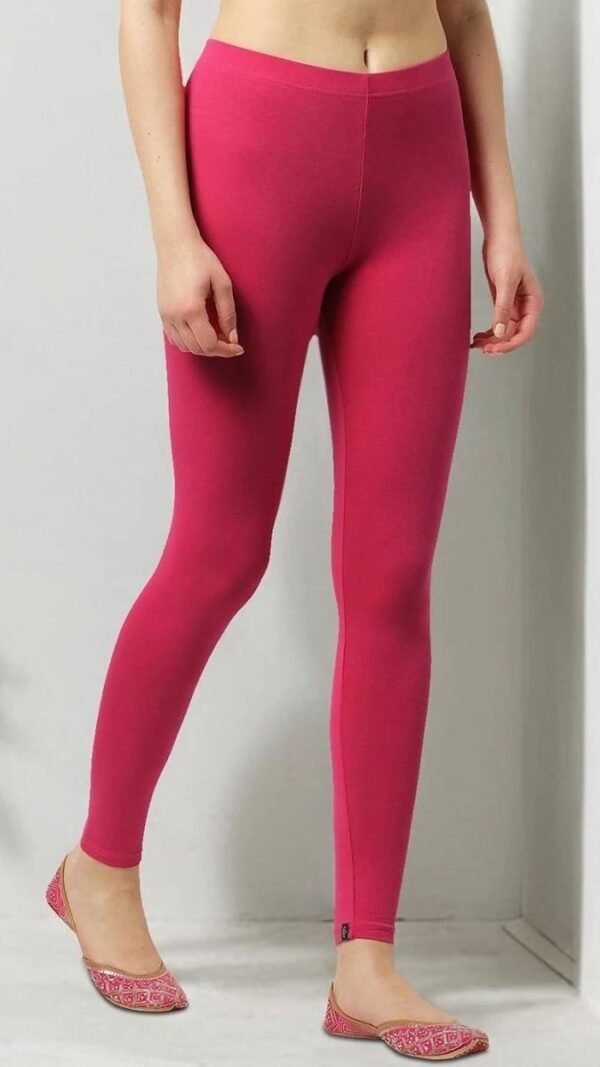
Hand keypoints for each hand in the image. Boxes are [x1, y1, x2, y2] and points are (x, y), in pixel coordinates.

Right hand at [157, 228, 244, 356]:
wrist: (175, 244)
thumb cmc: (200, 259)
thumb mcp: (223, 284)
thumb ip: (228, 314)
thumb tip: (232, 338)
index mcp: (191, 309)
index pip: (209, 344)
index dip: (226, 350)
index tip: (238, 347)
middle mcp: (175, 316)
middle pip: (198, 349)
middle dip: (217, 350)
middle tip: (230, 341)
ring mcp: (165, 315)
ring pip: (185, 346)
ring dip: (203, 347)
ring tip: (217, 335)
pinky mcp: (162, 313)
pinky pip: (175, 338)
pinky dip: (189, 341)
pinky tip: (201, 331)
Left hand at [471, 235, 542, 355]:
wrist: (498, 235)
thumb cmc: (507, 252)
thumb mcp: (504, 281)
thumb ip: (502, 308)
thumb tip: (500, 333)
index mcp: (533, 302)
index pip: (526, 332)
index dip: (510, 344)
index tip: (494, 349)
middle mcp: (525, 306)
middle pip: (514, 335)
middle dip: (499, 344)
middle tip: (482, 349)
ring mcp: (514, 305)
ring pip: (505, 331)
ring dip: (492, 340)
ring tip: (476, 343)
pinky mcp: (502, 301)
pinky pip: (498, 323)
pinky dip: (489, 332)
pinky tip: (477, 336)